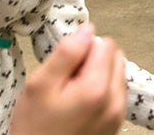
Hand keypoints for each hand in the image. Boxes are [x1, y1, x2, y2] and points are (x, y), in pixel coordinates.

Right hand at [10, 24, 125, 134]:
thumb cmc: (34, 128)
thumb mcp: (40, 85)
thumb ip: (66, 53)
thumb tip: (87, 29)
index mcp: (98, 89)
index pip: (105, 43)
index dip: (82, 48)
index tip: (65, 67)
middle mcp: (116, 101)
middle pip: (115, 57)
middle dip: (92, 60)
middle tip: (66, 81)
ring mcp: (118, 114)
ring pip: (116, 73)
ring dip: (97, 75)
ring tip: (71, 94)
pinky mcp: (116, 123)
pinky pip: (115, 92)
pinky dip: (100, 91)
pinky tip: (78, 105)